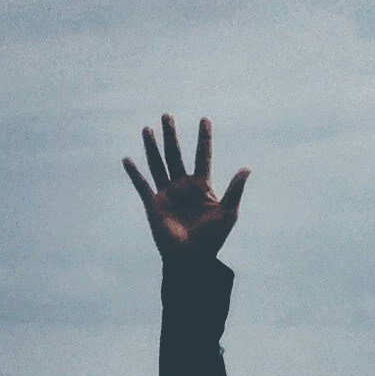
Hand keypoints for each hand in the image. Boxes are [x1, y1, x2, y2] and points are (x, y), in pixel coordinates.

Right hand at [123, 114, 248, 264]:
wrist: (192, 260)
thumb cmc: (212, 239)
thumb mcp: (228, 213)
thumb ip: (235, 190)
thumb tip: (247, 168)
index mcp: (202, 186)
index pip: (202, 156)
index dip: (204, 139)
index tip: (205, 120)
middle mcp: (183, 186)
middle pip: (176, 154)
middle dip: (171, 135)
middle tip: (167, 115)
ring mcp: (167, 194)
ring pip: (158, 164)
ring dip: (152, 147)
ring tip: (147, 128)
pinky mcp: (153, 205)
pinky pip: (142, 185)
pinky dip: (134, 173)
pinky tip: (127, 159)